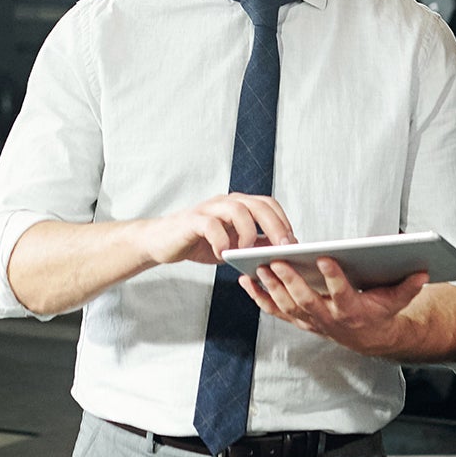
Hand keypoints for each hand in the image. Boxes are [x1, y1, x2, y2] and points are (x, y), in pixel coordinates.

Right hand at [134, 194, 294, 267]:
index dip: (283, 221)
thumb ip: (254, 245)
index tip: (292, 243)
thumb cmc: (199, 243)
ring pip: (237, 210)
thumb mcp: (232, 246)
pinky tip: (223, 254)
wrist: (162, 242)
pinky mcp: (192, 220)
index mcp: (238, 206)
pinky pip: (211, 225)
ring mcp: (209, 209)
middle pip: (258, 205)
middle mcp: (226, 202)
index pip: (268, 204)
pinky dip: (221, 240)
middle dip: (275, 226)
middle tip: (283, 248)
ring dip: (248, 232)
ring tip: (246, 252)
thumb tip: (281, 252)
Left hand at [241, 257, 425, 356]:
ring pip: (286, 306)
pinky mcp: (297, 319)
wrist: (367, 337)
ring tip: (259, 266)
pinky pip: (274, 310)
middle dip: (290, 281)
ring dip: (271, 288)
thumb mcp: (397, 299)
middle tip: (278, 261)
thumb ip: (409, 286)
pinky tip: (246, 280)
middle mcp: (328, 319)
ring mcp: (310, 321)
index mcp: (353, 311)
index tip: (326, 258)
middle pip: (306, 301)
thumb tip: (423, 272)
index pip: (343, 294)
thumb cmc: (379, 311)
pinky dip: (258, 297)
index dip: (335, 278)